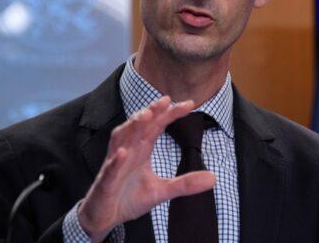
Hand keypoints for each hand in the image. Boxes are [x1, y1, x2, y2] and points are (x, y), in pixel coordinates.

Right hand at [77, 96, 215, 241]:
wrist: (105, 218)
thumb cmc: (129, 198)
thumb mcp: (162, 191)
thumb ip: (185, 183)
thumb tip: (213, 178)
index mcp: (141, 150)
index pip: (157, 126)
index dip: (170, 114)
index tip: (190, 104)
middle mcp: (127, 151)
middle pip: (139, 126)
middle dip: (151, 111)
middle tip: (165, 100)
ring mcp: (114, 165)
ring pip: (121, 140)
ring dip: (132, 127)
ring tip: (146, 116)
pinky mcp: (105, 182)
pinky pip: (110, 169)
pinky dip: (115, 160)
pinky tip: (123, 152)